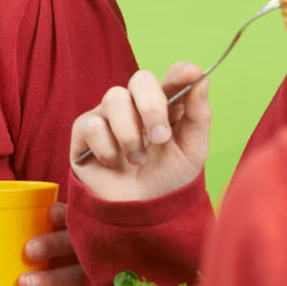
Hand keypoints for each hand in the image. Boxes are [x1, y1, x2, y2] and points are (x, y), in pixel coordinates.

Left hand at [0, 202, 84, 285]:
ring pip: (74, 279)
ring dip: (52, 279)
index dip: (63, 214)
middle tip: (28, 251)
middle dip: (54, 244)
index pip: (69, 220)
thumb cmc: (6, 273)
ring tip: (24, 284)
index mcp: (59, 237)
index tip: (47, 213)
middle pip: (74, 247)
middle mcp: (74, 259)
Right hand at [70, 63, 211, 202]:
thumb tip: (202, 79)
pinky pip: (92, 125)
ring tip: (137, 160)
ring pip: (114, 99)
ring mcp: (108, 114)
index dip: (179, 73)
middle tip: (160, 138)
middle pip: (140, 79)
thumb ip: (198, 115)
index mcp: (167, 105)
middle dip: (151, 107)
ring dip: (129, 135)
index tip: (189, 75)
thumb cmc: (167, 179)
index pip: (172, 76)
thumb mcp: (192, 151)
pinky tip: (114, 163)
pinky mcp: (84, 130)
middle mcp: (136, 104)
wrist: (140, 212)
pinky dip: (107, 149)